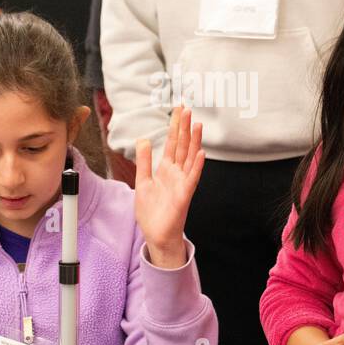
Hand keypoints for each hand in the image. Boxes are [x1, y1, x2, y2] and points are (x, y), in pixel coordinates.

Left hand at [134, 106, 203, 266]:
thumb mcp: (142, 182)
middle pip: (182, 146)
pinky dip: (197, 166)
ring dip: (194, 142)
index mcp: (166, 170)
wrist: (156, 235)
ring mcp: (182, 183)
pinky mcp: (184, 195)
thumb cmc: (151, 212)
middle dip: (184, 128)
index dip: (174, 127)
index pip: (171, 144)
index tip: (178, 110)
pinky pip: (192, 178)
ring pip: (190, 158)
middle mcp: (176, 173)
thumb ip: (144, 162)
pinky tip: (201, 153)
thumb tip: (143, 140)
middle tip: (187, 109)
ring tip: (197, 124)